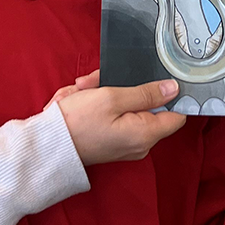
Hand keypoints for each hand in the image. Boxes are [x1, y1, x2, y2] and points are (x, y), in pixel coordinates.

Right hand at [46, 71, 185, 165]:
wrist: (48, 145)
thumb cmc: (77, 122)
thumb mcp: (112, 97)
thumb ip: (146, 93)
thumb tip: (173, 88)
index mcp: (146, 134)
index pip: (177, 113)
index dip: (170, 94)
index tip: (154, 79)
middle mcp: (140, 143)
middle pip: (146, 106)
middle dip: (124, 88)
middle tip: (97, 81)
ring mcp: (126, 144)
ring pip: (126, 107)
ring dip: (106, 93)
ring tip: (82, 90)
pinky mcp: (112, 142)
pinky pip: (114, 116)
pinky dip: (98, 104)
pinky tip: (80, 98)